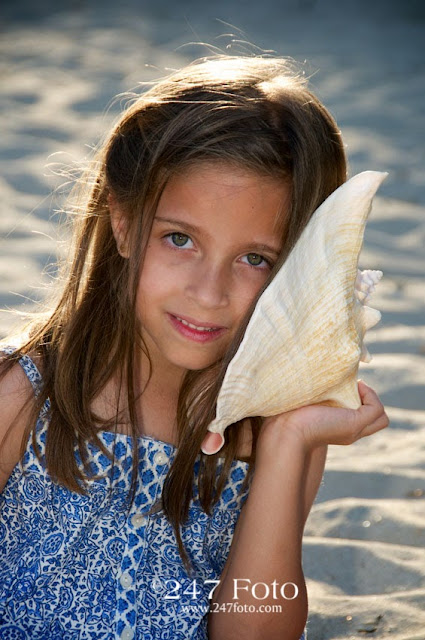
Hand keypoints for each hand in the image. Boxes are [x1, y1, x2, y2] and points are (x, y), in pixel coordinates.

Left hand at [259, 381, 388, 453]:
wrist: (284, 429)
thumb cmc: (287, 414)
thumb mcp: (307, 400)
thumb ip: (316, 393)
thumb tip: (316, 372)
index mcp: (338, 427)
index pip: (362, 418)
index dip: (360, 400)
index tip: (345, 385)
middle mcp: (349, 432)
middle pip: (376, 420)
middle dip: (369, 399)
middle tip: (352, 385)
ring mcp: (354, 430)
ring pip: (380, 418)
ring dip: (372, 398)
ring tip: (355, 386)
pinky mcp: (355, 424)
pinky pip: (378, 410)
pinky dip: (371, 395)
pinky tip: (355, 387)